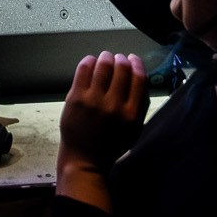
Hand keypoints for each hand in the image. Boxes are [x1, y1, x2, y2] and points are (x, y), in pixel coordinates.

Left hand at [58, 52, 147, 170]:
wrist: (84, 159)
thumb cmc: (111, 144)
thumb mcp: (134, 129)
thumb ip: (141, 105)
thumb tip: (141, 75)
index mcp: (131, 115)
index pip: (139, 78)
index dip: (137, 64)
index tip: (133, 59)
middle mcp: (114, 106)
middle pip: (121, 68)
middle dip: (121, 59)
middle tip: (118, 59)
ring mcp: (93, 100)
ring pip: (103, 65)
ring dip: (106, 57)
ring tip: (105, 59)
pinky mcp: (76, 97)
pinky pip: (84, 68)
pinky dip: (89, 61)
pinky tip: (91, 63)